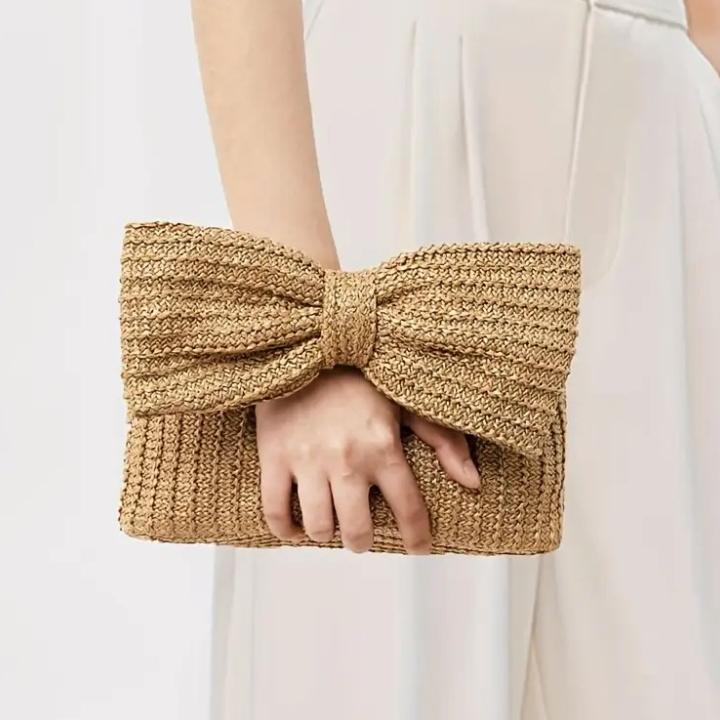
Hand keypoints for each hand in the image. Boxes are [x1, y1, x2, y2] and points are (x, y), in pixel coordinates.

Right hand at [254, 367, 480, 553]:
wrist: (308, 347)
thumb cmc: (359, 377)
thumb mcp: (407, 403)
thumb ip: (444, 442)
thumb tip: (473, 482)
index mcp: (383, 447)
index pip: (408, 508)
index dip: (416, 536)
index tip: (419, 547)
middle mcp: (347, 460)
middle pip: (357, 530)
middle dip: (362, 541)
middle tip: (362, 535)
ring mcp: (308, 461)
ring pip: (318, 526)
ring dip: (327, 534)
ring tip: (332, 524)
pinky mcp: (274, 457)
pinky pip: (275, 509)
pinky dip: (285, 528)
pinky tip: (296, 527)